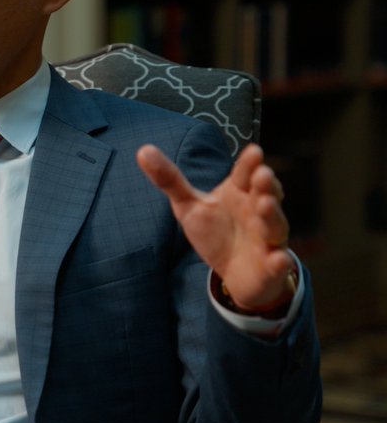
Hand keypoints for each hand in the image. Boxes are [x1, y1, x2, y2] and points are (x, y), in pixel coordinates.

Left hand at [137, 143, 293, 312]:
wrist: (232, 272)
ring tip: (266, 205)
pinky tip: (278, 259)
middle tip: (262, 175)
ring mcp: (268, 238)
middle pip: (266, 194)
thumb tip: (143, 150)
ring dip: (273, 216)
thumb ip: (169, 179)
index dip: (249, 164)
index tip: (253, 151)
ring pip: (274, 225)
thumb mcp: (188, 205)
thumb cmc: (214, 231)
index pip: (245, 174)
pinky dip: (279, 261)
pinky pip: (278, 262)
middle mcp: (258, 211)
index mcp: (240, 192)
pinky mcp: (270, 265)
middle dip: (266, 185)